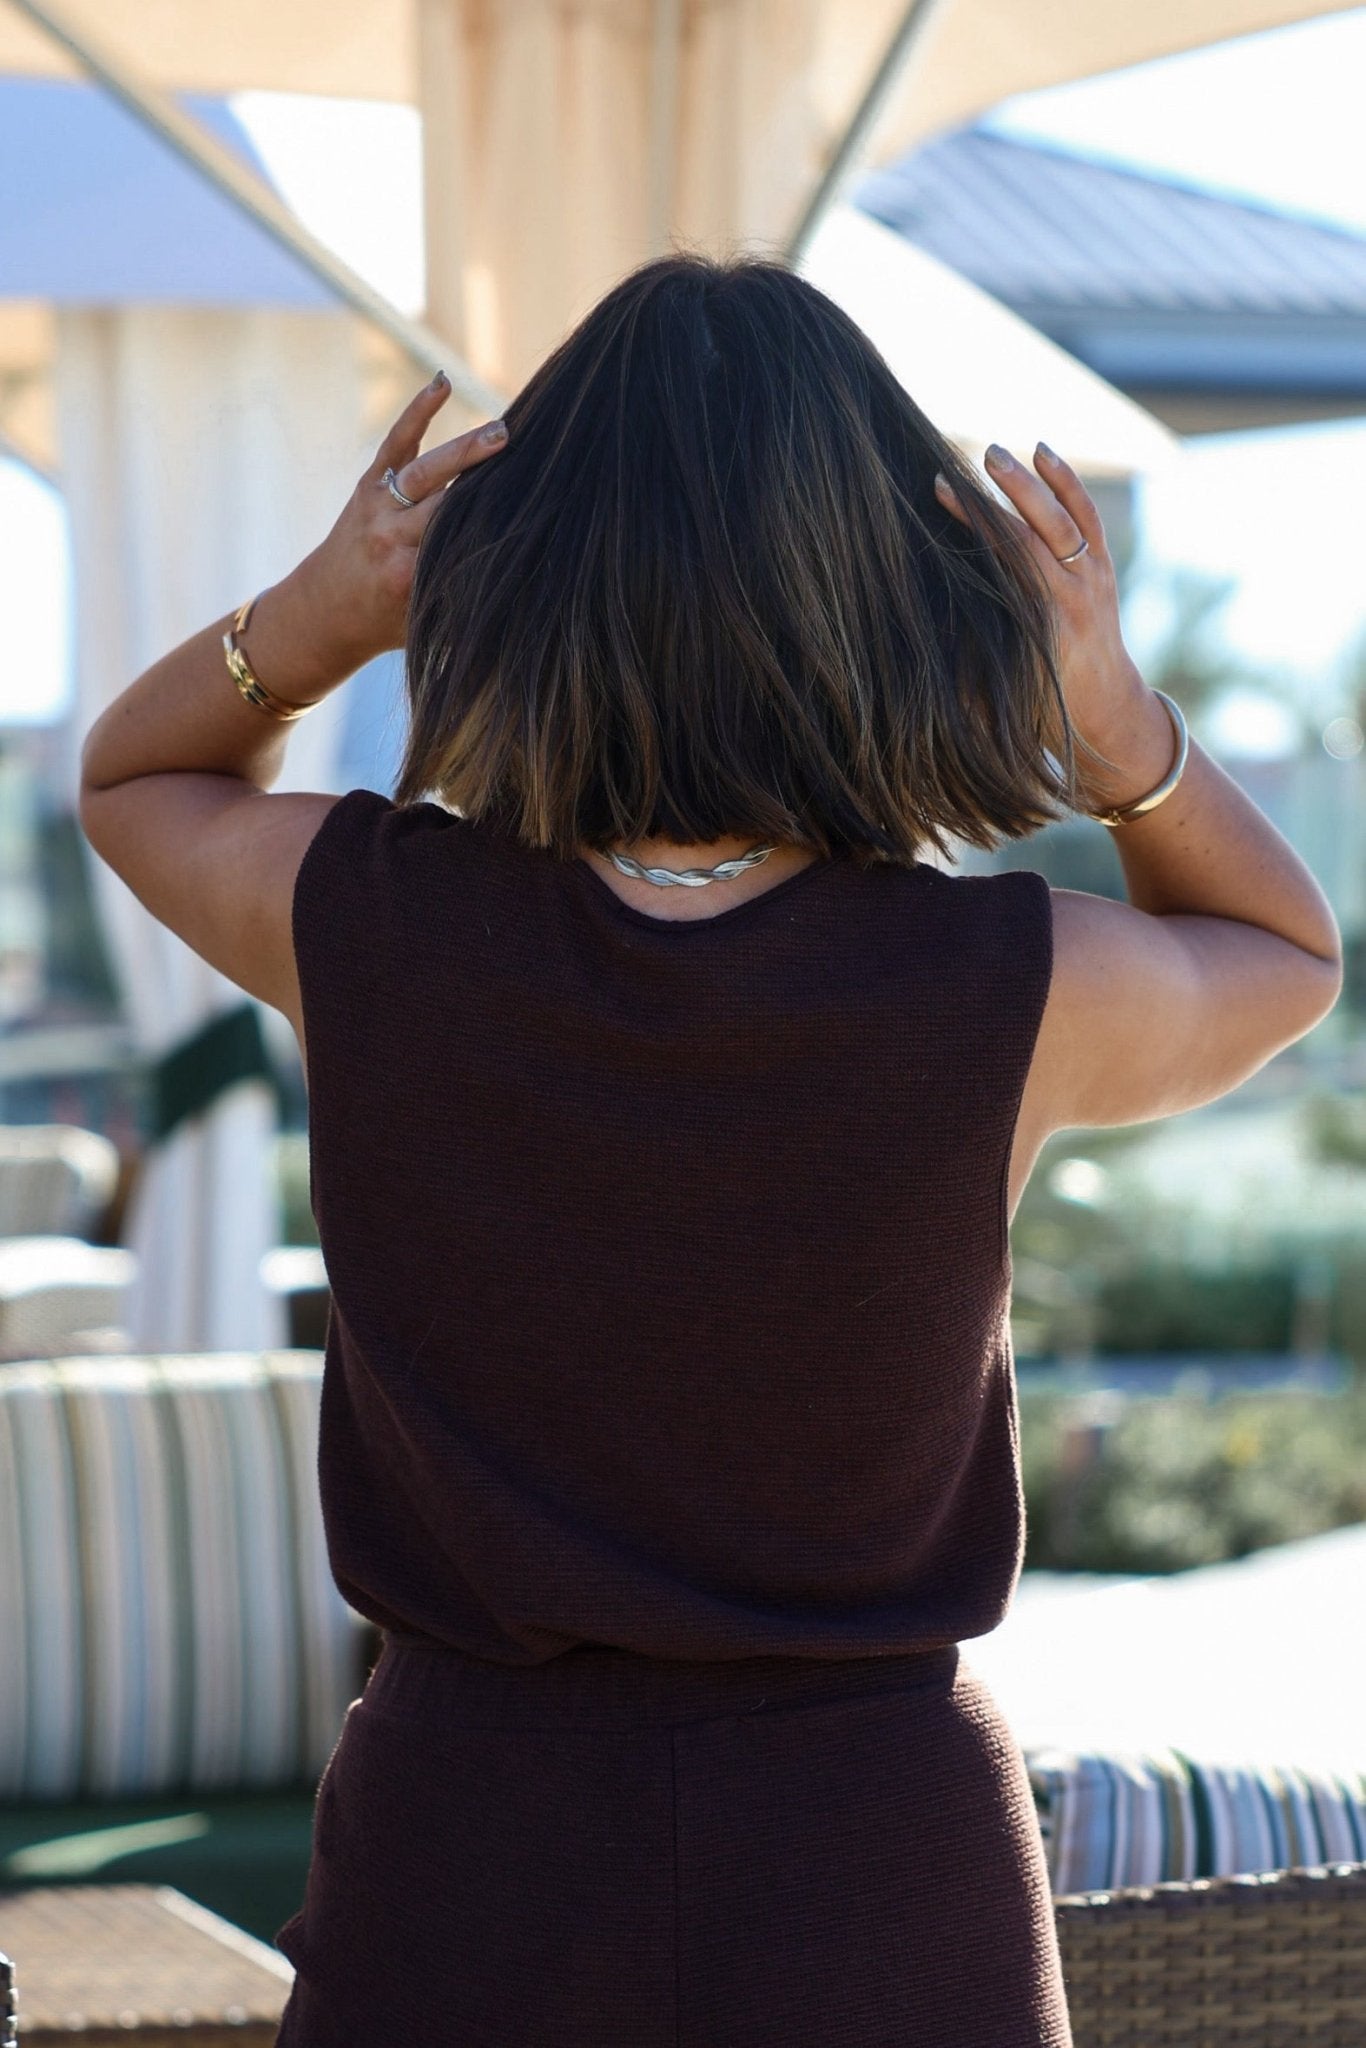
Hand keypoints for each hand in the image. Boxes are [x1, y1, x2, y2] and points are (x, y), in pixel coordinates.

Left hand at [253, 374, 508, 692]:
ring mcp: (378, 506)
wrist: (321, 615)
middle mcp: (392, 537)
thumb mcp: (426, 623)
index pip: (464, 543)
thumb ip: (461, 600)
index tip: (538, 518)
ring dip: (465, 451)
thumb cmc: (384, 625)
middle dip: (489, 484)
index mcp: (409, 575)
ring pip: (427, 472)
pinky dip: (419, 412)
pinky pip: (396, 443)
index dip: (499, 528)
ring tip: (502, 433)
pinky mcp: (369, 485)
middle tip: (531, 463)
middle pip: (450, 504)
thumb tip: (521, 586)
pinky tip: (443, 383)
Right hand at [934, 443, 1162, 783]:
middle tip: (970, 461)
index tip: (938, 494)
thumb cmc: (1044, 707)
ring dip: (1031, 481)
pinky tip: (1043, 453)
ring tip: (997, 451)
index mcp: (1045, 624)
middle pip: (1034, 532)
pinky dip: (1067, 483)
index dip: (972, 522)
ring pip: (1064, 518)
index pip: (1005, 558)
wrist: (1108, 708)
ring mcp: (1093, 579)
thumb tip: (913, 632)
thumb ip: (967, 661)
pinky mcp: (1103, 567)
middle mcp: (1073, 596)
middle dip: (1000, 494)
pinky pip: (1087, 517)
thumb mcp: (1002, 688)